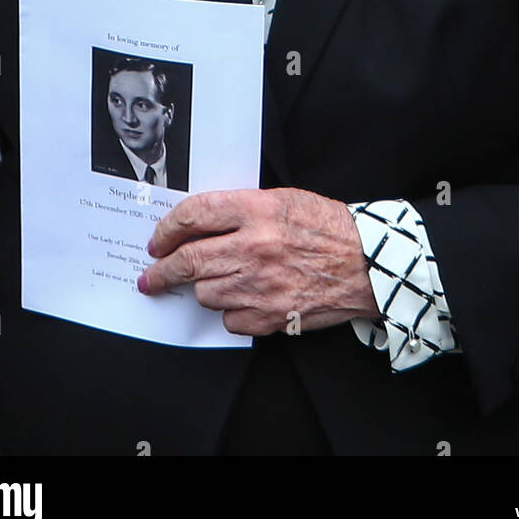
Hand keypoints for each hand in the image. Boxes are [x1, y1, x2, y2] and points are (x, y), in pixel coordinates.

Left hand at [139, 188, 378, 335]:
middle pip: (189, 260)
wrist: (366, 264)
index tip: (157, 241)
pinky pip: (230, 319)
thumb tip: (197, 226)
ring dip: (203, 288)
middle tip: (151, 275)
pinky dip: (231, 311)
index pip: (194, 214)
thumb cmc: (326, 227)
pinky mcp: (271, 316)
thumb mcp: (283, 199)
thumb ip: (240, 210)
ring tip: (217, 280)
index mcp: (258, 210)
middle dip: (163, 270)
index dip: (167, 229)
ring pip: (206, 293)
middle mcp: (255, 246)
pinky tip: (245, 298)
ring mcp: (261, 284)